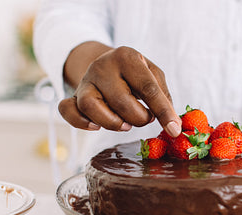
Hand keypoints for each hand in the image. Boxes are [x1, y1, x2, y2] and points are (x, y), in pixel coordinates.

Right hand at [59, 44, 181, 136]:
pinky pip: (67, 110)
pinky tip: (96, 126)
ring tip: (125, 124)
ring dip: (113, 123)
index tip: (174, 130)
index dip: (164, 112)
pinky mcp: (74, 95)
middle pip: (120, 101)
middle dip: (138, 118)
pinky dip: (80, 122)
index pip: (148, 88)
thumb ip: (163, 97)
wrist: (107, 63)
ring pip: (91, 107)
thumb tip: (173, 125)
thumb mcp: (153, 76)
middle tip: (145, 118)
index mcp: (127, 57)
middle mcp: (102, 66)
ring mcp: (86, 81)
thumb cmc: (135, 74)